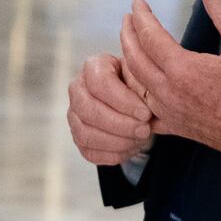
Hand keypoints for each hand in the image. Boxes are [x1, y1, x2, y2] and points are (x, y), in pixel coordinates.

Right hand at [66, 52, 154, 166]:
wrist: (137, 104)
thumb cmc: (140, 86)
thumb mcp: (144, 78)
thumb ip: (142, 84)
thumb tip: (145, 98)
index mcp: (93, 67)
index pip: (99, 83)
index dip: (122, 101)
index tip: (145, 113)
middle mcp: (77, 89)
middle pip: (88, 110)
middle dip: (120, 124)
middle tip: (144, 130)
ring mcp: (74, 114)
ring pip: (86, 134)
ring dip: (117, 141)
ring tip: (140, 139)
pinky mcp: (78, 137)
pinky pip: (90, 152)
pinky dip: (113, 153)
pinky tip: (132, 147)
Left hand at [120, 0, 220, 162]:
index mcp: (184, 70)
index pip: (150, 36)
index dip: (142, 17)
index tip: (138, 3)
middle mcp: (169, 92)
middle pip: (135, 58)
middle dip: (128, 34)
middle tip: (128, 18)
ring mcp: (169, 112)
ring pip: (135, 84)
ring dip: (128, 60)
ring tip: (129, 43)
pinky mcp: (174, 127)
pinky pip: (142, 110)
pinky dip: (133, 94)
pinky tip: (134, 85)